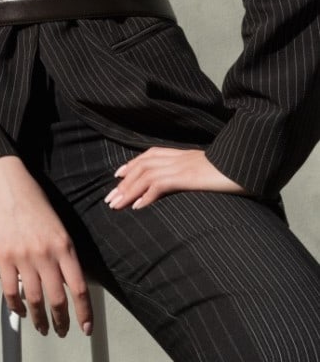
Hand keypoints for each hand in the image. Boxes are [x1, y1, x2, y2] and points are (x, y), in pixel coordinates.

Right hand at [0, 156, 91, 337]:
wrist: (6, 184)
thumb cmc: (33, 200)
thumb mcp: (58, 225)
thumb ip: (63, 252)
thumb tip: (67, 280)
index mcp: (64, 245)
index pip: (79, 288)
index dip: (84, 313)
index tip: (85, 327)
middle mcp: (46, 254)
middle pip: (57, 300)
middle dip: (61, 321)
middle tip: (61, 331)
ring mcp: (24, 257)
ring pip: (35, 300)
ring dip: (39, 319)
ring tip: (42, 327)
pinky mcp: (3, 257)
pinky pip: (11, 291)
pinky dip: (16, 307)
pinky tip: (20, 311)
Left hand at [104, 147, 246, 209]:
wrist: (251, 162)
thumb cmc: (236, 169)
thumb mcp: (212, 170)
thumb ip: (198, 173)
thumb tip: (193, 182)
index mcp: (183, 155)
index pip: (150, 155)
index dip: (132, 164)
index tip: (118, 174)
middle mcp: (179, 157)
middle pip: (143, 166)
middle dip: (124, 182)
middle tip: (110, 198)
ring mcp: (183, 166)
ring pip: (146, 175)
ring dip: (128, 190)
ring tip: (115, 205)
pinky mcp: (189, 176)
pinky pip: (161, 184)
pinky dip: (147, 195)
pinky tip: (138, 206)